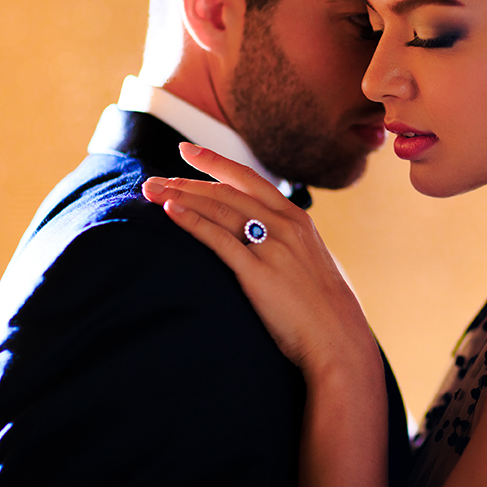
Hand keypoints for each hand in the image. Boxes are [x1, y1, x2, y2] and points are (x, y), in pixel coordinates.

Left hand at [142, 143, 376, 372]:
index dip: (215, 162)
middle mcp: (284, 224)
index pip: (248, 178)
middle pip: (225, 192)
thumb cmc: (322, 305)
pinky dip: (192, 222)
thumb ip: (287, 240)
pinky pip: (219, 240)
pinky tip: (170, 212)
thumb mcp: (309, 258)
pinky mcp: (257, 273)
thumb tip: (265, 234)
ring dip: (181, 197)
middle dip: (185, 182)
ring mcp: (272, 246)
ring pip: (219, 209)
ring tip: (150, 192)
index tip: (187, 151)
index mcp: (296, 217)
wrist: (336, 336)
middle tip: (152, 180)